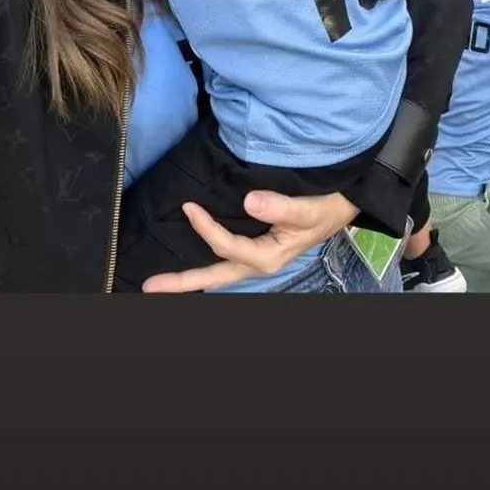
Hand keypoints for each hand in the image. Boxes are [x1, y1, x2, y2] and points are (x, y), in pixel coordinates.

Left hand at [141, 188, 357, 292]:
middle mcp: (258, 264)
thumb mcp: (308, 209)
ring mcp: (255, 261)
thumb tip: (249, 201)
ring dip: (191, 278)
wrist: (340, 207)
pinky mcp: (255, 251)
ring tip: (161, 283)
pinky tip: (192, 261)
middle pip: (213, 278)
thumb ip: (280, 206)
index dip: (205, 229)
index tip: (189, 207)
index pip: (226, 247)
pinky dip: (206, 264)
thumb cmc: (325, 208)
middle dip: (182, 283)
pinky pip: (225, 262)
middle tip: (149, 288)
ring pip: (217, 273)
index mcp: (267, 257)